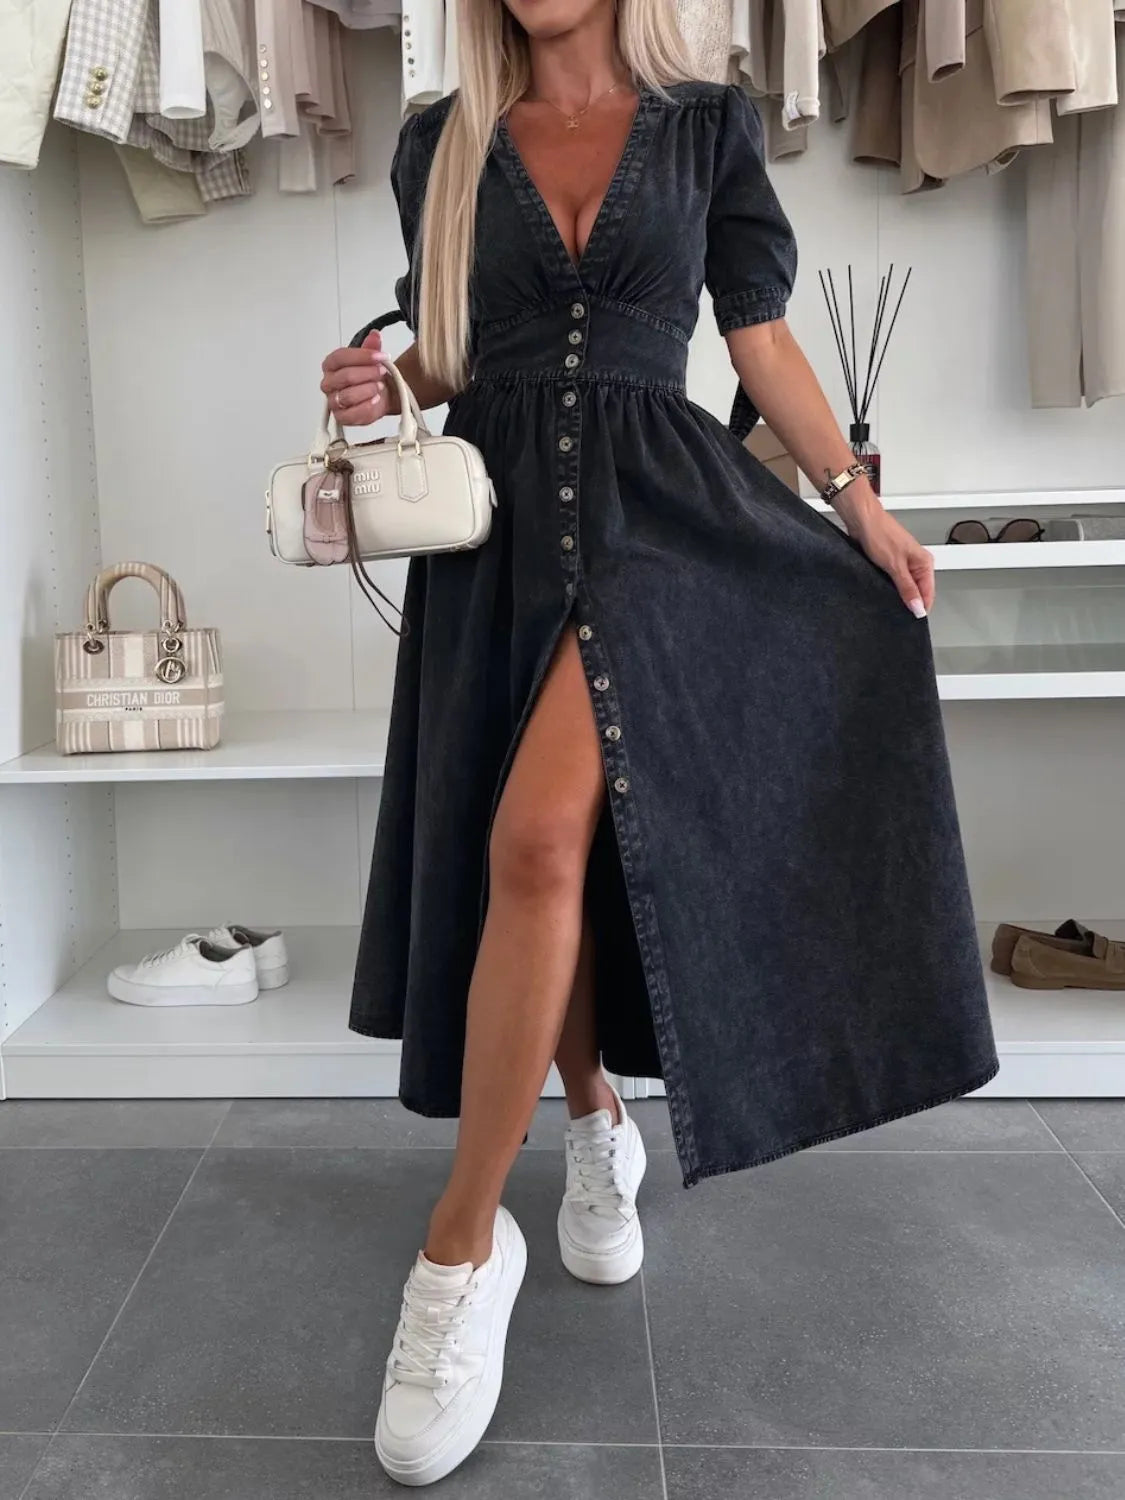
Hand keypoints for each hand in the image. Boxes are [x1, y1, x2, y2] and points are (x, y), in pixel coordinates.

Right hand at [319, 330, 395, 425]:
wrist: (379, 395)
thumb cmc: (369, 377)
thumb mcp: (371, 359)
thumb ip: (371, 347)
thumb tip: (375, 335)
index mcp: (331, 365)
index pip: (341, 357)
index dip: (362, 356)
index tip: (380, 356)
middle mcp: (329, 383)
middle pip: (346, 376)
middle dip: (368, 373)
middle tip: (381, 372)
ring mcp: (333, 401)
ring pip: (348, 395)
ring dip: (368, 389)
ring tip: (379, 386)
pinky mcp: (342, 417)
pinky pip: (352, 413)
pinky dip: (367, 406)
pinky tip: (376, 399)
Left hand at [848, 504, 935, 618]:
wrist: (862, 520)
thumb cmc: (880, 534)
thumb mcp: (895, 566)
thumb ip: (907, 588)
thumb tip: (918, 607)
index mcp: (924, 563)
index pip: (928, 594)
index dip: (920, 608)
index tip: (910, 619)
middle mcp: (917, 563)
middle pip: (918, 592)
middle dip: (909, 602)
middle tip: (898, 613)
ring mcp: (904, 564)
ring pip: (906, 588)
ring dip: (899, 595)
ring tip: (890, 602)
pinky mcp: (892, 564)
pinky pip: (895, 582)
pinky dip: (890, 588)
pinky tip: (883, 592)